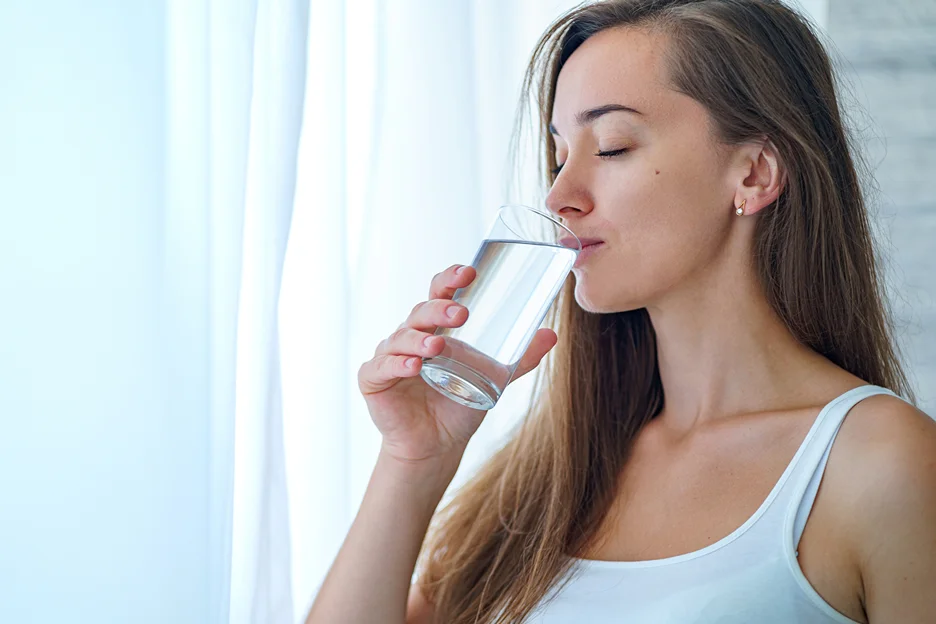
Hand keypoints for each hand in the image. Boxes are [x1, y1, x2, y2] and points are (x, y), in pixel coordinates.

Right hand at [357, 264, 557, 470]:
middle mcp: (411, 335)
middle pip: (421, 311)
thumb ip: (519, 359)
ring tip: (438, 346)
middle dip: (440, 309)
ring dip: (419, 339)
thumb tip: (551, 334)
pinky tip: (413, 367)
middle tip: (462, 314)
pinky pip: (381, 367)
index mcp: (436, 326)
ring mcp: (389, 355)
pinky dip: (396, 364)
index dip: (449, 279)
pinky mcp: (374, 380)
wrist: (436, 446)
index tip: (468, 273)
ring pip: (401, 337)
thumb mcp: (493, 378)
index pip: (439, 293)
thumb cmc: (459, 404)